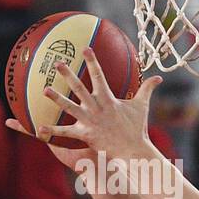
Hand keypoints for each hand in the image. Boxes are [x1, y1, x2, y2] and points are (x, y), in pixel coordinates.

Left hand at [16, 49, 162, 158]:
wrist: (132, 149)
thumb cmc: (137, 128)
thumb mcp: (142, 106)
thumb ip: (147, 89)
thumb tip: (159, 78)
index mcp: (108, 98)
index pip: (99, 75)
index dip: (92, 61)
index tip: (85, 49)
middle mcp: (96, 107)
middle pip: (79, 87)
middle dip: (68, 74)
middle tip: (57, 62)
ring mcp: (89, 121)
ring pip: (69, 107)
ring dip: (56, 98)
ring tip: (44, 89)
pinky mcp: (85, 134)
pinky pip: (66, 133)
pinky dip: (52, 132)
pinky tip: (39, 129)